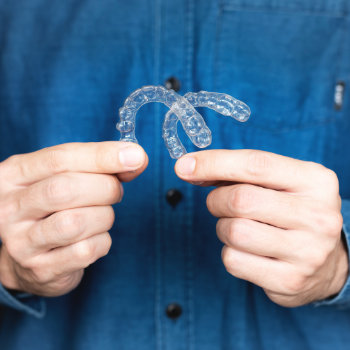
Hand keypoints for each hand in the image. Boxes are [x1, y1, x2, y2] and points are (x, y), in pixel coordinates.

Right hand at [0, 141, 146, 296]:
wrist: (24, 255)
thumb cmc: (51, 207)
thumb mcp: (64, 177)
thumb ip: (97, 164)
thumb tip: (136, 158)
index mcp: (15, 174)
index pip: (60, 159)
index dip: (102, 156)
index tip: (136, 155)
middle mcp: (11, 208)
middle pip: (67, 189)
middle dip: (106, 187)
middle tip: (116, 191)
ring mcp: (22, 242)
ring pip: (77, 222)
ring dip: (104, 216)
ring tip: (102, 216)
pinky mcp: (40, 269)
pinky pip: (86, 251)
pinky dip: (102, 241)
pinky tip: (94, 237)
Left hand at [175, 149, 346, 306]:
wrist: (327, 261)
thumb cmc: (291, 212)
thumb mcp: (279, 183)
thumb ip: (238, 172)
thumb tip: (190, 168)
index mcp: (315, 180)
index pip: (255, 165)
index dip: (213, 163)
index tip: (183, 166)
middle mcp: (317, 215)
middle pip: (240, 200)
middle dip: (217, 201)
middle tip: (220, 204)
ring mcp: (307, 251)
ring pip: (233, 232)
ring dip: (223, 228)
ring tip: (238, 227)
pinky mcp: (290, 280)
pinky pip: (233, 260)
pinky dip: (229, 252)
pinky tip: (248, 251)